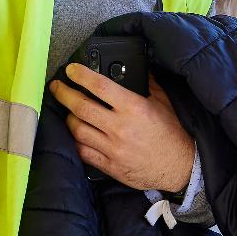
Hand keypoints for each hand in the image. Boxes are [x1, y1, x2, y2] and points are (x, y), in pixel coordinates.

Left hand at [50, 66, 194, 193]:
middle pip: (81, 107)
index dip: (81, 76)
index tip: (71, 70)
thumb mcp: (163, 102)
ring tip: (68, 110)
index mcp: (134, 108)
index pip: (100, 87)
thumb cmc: (172, 133)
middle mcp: (120, 128)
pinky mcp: (109, 166)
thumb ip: (148, 84)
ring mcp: (113, 148)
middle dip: (64, 94)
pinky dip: (76, 140)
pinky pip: (83, 152)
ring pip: (77, 130)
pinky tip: (76, 133)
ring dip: (68, 117)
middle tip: (57, 86)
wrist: (179, 167)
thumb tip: (137, 68)